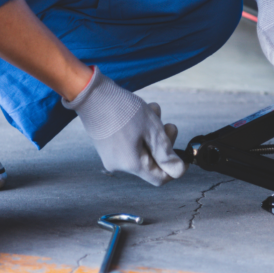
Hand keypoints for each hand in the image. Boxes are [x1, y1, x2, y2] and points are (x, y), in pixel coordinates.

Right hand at [63, 67, 186, 185]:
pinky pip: (129, 144)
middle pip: (151, 162)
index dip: (174, 168)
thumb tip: (179, 171)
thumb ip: (166, 153)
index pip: (160, 178)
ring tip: (154, 111)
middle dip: (163, 143)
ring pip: (141, 149)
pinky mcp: (106, 146)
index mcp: (131, 164)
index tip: (183, 153)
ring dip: (152, 131)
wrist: (90, 94)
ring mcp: (111, 156)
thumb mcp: (151, 129)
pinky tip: (142, 111)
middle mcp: (119, 165)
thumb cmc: (122, 109)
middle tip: (169, 125)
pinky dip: (139, 130)